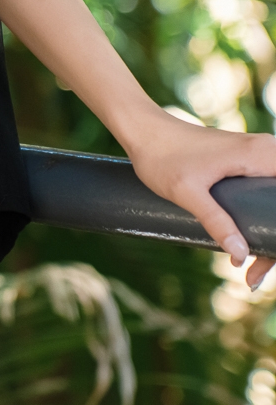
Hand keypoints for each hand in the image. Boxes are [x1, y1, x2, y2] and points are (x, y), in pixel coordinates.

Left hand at [119, 105, 275, 290]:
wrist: (142, 129)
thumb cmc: (161, 156)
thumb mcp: (187, 192)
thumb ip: (215, 221)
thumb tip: (241, 255)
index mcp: (259, 154)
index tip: (265, 263)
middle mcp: (265, 150)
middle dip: (274, 244)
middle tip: (254, 275)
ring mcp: (256, 154)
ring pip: (275, 200)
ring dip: (269, 234)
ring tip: (252, 269)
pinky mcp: (244, 159)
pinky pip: (265, 192)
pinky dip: (262, 219)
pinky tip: (249, 243)